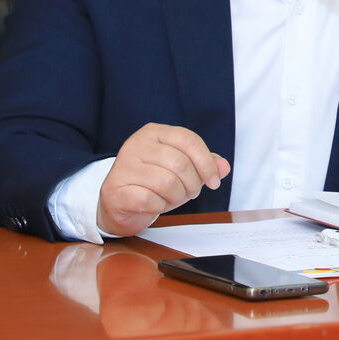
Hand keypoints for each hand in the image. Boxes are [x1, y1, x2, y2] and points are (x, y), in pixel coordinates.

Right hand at [97, 123, 230, 235]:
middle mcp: (136, 144)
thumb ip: (204, 165)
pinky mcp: (115, 190)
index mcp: (154, 133)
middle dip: (193, 184)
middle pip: (180, 163)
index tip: (214, 182)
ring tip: (171, 199)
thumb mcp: (181, 170)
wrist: (118, 204)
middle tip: (189, 193)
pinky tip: (155, 205)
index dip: (206, 163)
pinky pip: (149, 200)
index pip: (188, 140)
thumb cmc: (152, 184)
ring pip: (166, 183)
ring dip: (177, 197)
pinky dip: (159, 206)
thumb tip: (223, 167)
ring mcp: (123, 166)